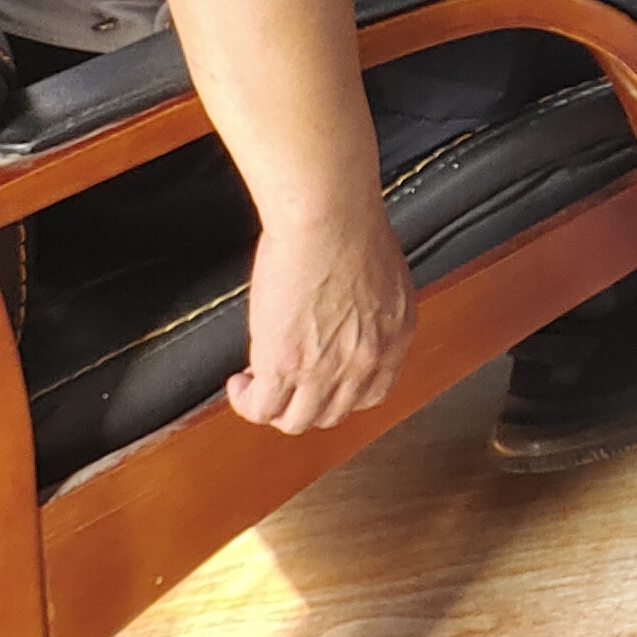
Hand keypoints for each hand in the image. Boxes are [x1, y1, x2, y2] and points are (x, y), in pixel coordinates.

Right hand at [230, 192, 413, 433]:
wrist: (329, 216)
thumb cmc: (352, 226)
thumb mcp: (382, 278)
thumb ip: (370, 311)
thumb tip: (348, 320)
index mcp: (395, 334)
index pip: (374, 391)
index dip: (342, 393)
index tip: (322, 383)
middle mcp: (367, 359)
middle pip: (334, 412)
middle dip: (306, 402)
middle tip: (285, 384)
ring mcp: (327, 369)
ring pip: (297, 420)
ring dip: (275, 407)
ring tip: (258, 386)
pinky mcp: (285, 365)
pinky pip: (262, 408)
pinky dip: (247, 401)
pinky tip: (241, 383)